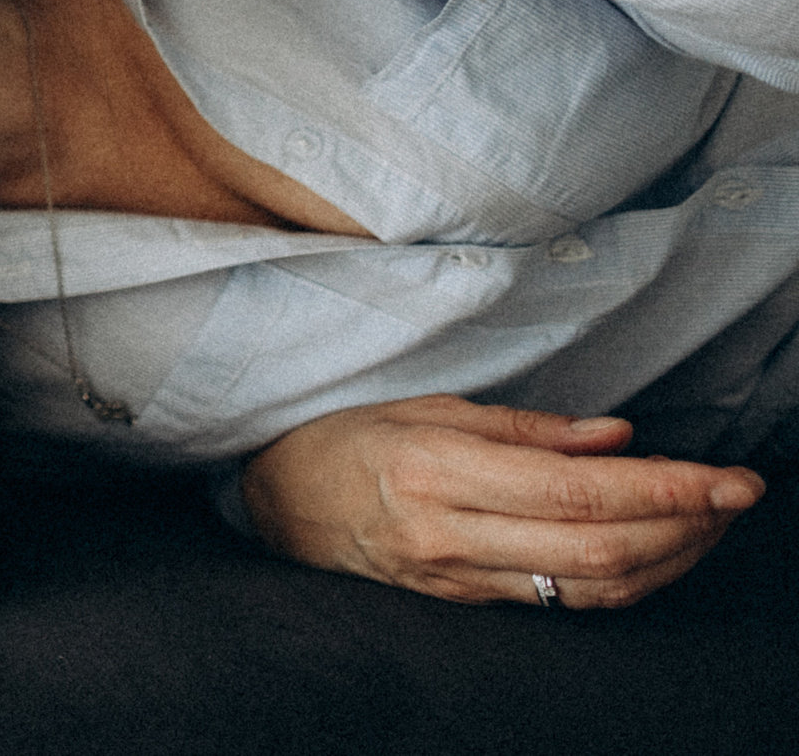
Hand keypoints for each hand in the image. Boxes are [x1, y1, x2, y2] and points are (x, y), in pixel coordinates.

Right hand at [241, 395, 763, 608]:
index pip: (576, 490)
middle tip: (735, 495)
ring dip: (668, 558)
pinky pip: (564, 600)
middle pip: (597, 547)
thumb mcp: (425, 407)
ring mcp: (458, 579)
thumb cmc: (346, 440)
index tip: (725, 477)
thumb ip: (524, 427)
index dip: (663, 488)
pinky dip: (626, 579)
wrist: (276, 504)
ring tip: (708, 522)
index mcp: (437, 470)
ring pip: (592, 586)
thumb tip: (616, 437)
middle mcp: (450, 534)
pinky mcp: (465, 604)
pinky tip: (655, 551)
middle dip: (685, 525)